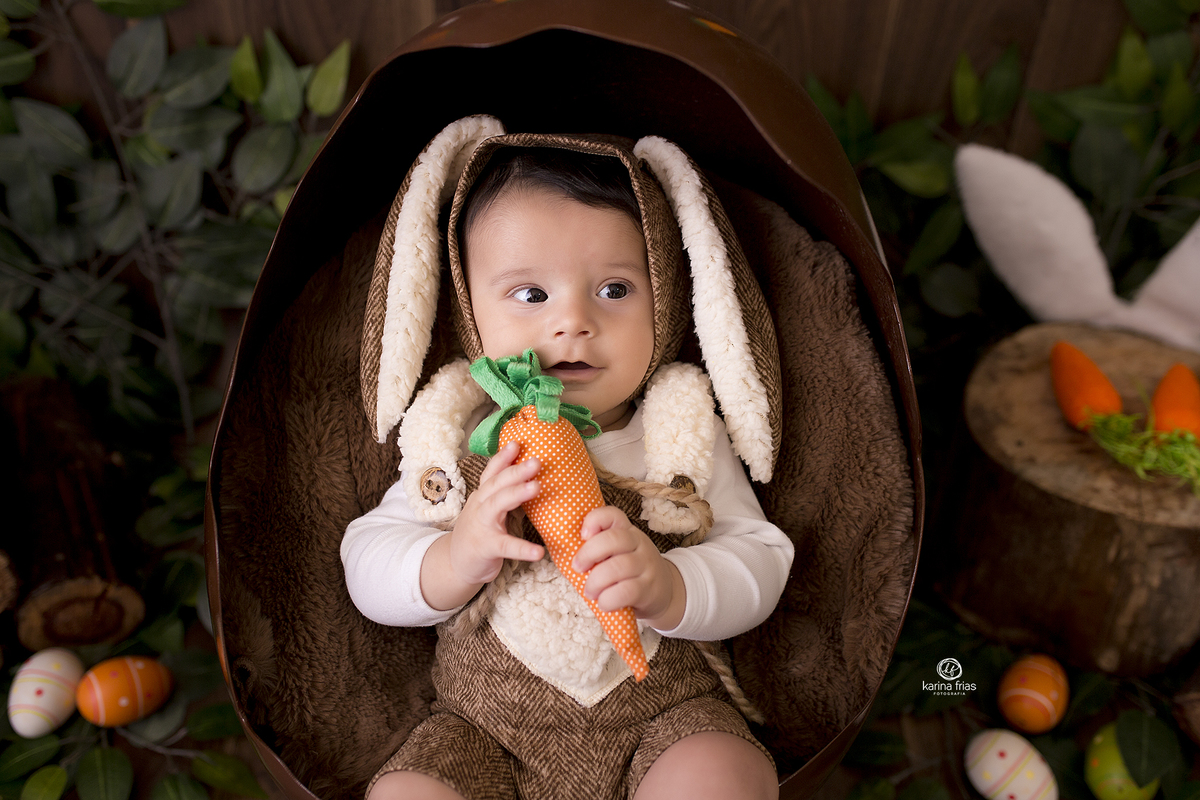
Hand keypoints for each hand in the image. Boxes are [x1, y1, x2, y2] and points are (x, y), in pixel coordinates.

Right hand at [421, 442, 544, 609]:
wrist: (455, 565)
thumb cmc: (479, 534)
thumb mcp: (488, 510)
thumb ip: (504, 495)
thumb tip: (531, 478)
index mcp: (483, 496)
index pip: (492, 473)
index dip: (503, 458)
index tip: (517, 443)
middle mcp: (480, 506)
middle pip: (497, 484)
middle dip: (515, 471)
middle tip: (536, 461)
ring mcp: (481, 526)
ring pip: (497, 505)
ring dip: (517, 494)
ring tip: (537, 486)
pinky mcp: (486, 547)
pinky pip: (506, 546)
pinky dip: (522, 549)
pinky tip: (538, 552)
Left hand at [571, 506, 684, 629]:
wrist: (663, 592)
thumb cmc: (629, 571)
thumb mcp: (619, 552)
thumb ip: (600, 548)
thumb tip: (565, 550)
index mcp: (627, 531)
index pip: (612, 514)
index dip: (594, 520)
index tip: (582, 536)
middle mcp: (639, 544)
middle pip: (613, 540)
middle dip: (588, 554)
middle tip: (578, 568)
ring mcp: (646, 566)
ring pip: (618, 567)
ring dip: (596, 582)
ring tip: (590, 592)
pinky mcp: (649, 589)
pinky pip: (625, 591)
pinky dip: (608, 599)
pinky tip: (603, 602)